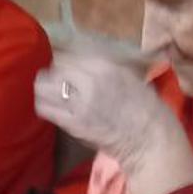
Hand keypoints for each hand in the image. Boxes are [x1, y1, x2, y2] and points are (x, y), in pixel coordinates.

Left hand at [35, 51, 192, 193]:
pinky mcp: (73, 124)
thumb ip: (102, 66)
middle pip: (53, 70)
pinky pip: (45, 109)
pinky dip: (44, 105)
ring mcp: (79, 103)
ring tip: (49, 95)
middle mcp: (88, 80)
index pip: (67, 56)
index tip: (65, 72)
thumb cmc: (144, 106)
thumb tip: (82, 62)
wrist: (148, 137)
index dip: (63, 64)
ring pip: (43, 88)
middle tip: (56, 84)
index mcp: (103, 65)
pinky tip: (50, 108)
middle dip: (53, 76)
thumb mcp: (126, 74)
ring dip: (44, 90)